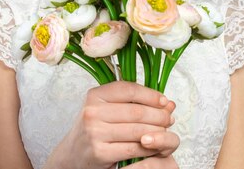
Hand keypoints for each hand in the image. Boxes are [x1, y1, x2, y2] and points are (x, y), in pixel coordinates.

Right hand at [44, 81, 178, 168]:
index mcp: (94, 96)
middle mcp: (92, 112)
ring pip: (138, 130)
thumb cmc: (94, 129)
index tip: (164, 101)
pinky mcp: (100, 152)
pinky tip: (154, 145)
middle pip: (136, 111)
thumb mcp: (106, 109)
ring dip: (157, 132)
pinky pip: (133, 148)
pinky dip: (149, 147)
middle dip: (159, 115)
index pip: (128, 90)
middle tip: (169, 119)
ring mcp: (95, 132)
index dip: (151, 95)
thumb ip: (133, 103)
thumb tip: (167, 103)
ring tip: (164, 132)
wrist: (74, 154)